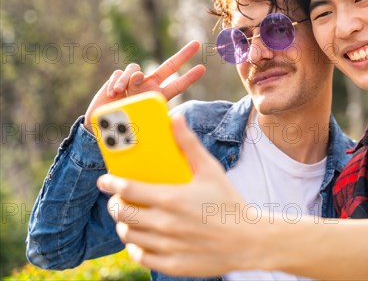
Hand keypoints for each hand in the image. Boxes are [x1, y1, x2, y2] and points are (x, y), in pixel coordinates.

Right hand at [83, 41, 205, 129]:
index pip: (177, 86)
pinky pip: (119, 73)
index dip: (189, 78)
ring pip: (136, 69)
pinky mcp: (118, 79)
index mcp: (158, 97)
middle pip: (168, 66)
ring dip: (128, 79)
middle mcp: (149, 86)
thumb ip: (139, 95)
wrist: (102, 127)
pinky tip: (113, 94)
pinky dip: (116, 82)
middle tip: (196, 44)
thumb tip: (138, 75)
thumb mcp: (135, 115)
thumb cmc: (122, 125)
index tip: (202, 69)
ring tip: (121, 92)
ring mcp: (134, 81)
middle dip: (183, 55)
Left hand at [97, 116, 259, 276]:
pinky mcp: (171, 264)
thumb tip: (175, 117)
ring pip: (128, 235)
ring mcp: (167, 246)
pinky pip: (140, 256)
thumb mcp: (211, 170)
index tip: (104, 180)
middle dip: (115, 203)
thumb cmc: (229, 202)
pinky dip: (135, 246)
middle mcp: (165, 224)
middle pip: (123, 213)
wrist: (248, 240)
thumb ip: (189, 144)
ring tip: (129, 217)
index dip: (111, 183)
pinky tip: (141, 238)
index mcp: (172, 198)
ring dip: (124, 224)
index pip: (128, 188)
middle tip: (119, 198)